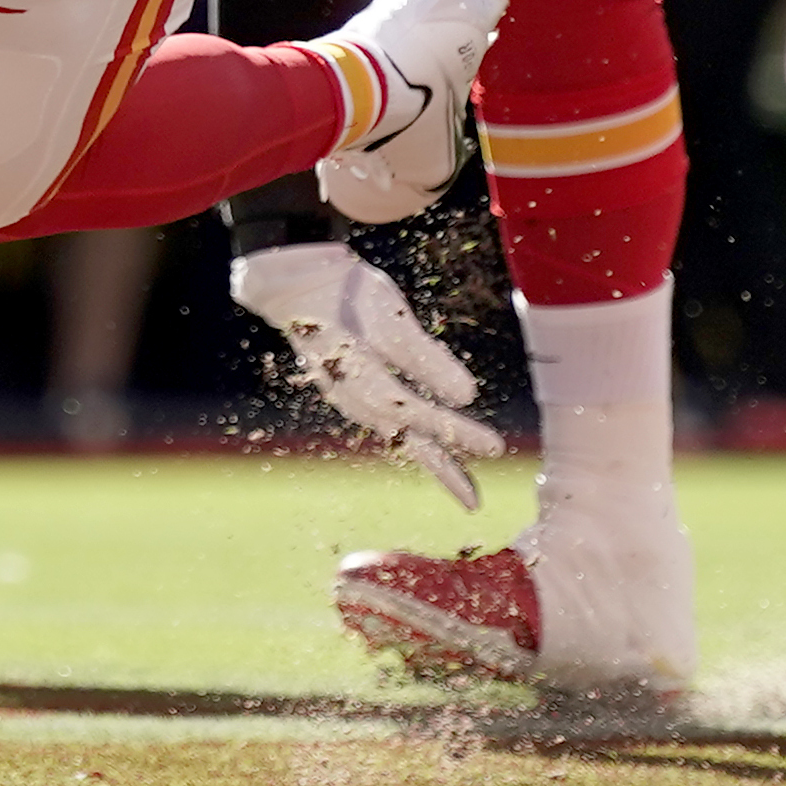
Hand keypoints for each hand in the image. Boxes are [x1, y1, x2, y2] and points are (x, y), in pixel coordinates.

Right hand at [225, 239, 501, 510]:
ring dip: (428, 454)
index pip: (427, 418)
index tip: (496, 448)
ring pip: (398, 433)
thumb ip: (428, 360)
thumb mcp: (391, 321)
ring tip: (456, 476)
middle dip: (443, 470)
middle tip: (473, 503)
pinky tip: (422, 437)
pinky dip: (409, 433)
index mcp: (370, 386)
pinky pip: (385, 419)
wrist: (290, 282)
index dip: (461, 434)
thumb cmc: (342, 293)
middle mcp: (358, 401)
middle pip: (410, 441)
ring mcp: (350, 397)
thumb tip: (469, 396)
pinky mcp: (348, 386)